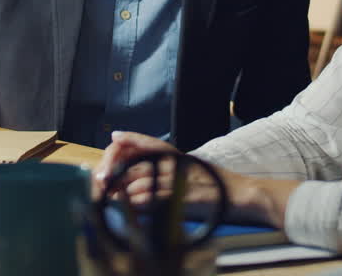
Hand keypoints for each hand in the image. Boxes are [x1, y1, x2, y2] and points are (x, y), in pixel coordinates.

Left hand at [95, 131, 295, 227]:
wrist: (239, 194)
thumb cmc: (218, 184)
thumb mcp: (195, 167)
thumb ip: (174, 166)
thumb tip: (153, 171)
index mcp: (178, 154)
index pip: (150, 142)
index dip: (131, 138)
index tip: (115, 136)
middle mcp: (174, 162)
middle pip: (136, 162)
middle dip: (116, 170)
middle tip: (103, 178)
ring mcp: (174, 178)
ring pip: (137, 181)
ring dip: (120, 189)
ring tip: (108, 194)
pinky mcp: (176, 195)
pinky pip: (147, 198)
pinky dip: (133, 202)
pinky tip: (126, 205)